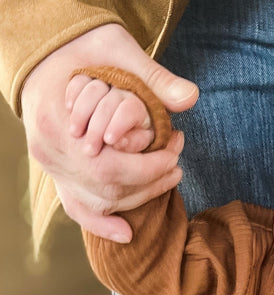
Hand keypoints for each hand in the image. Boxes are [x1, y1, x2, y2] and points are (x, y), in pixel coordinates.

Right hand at [20, 24, 197, 241]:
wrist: (47, 51)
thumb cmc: (82, 46)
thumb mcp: (118, 49)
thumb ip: (154, 76)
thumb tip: (190, 98)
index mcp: (58, 120)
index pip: (111, 165)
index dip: (150, 167)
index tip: (175, 152)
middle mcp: (50, 150)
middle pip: (105, 187)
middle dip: (148, 182)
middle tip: (176, 165)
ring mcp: (50, 164)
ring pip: (96, 201)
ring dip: (136, 197)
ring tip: (166, 178)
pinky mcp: (54, 171)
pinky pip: (75, 207)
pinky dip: (101, 223)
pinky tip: (126, 233)